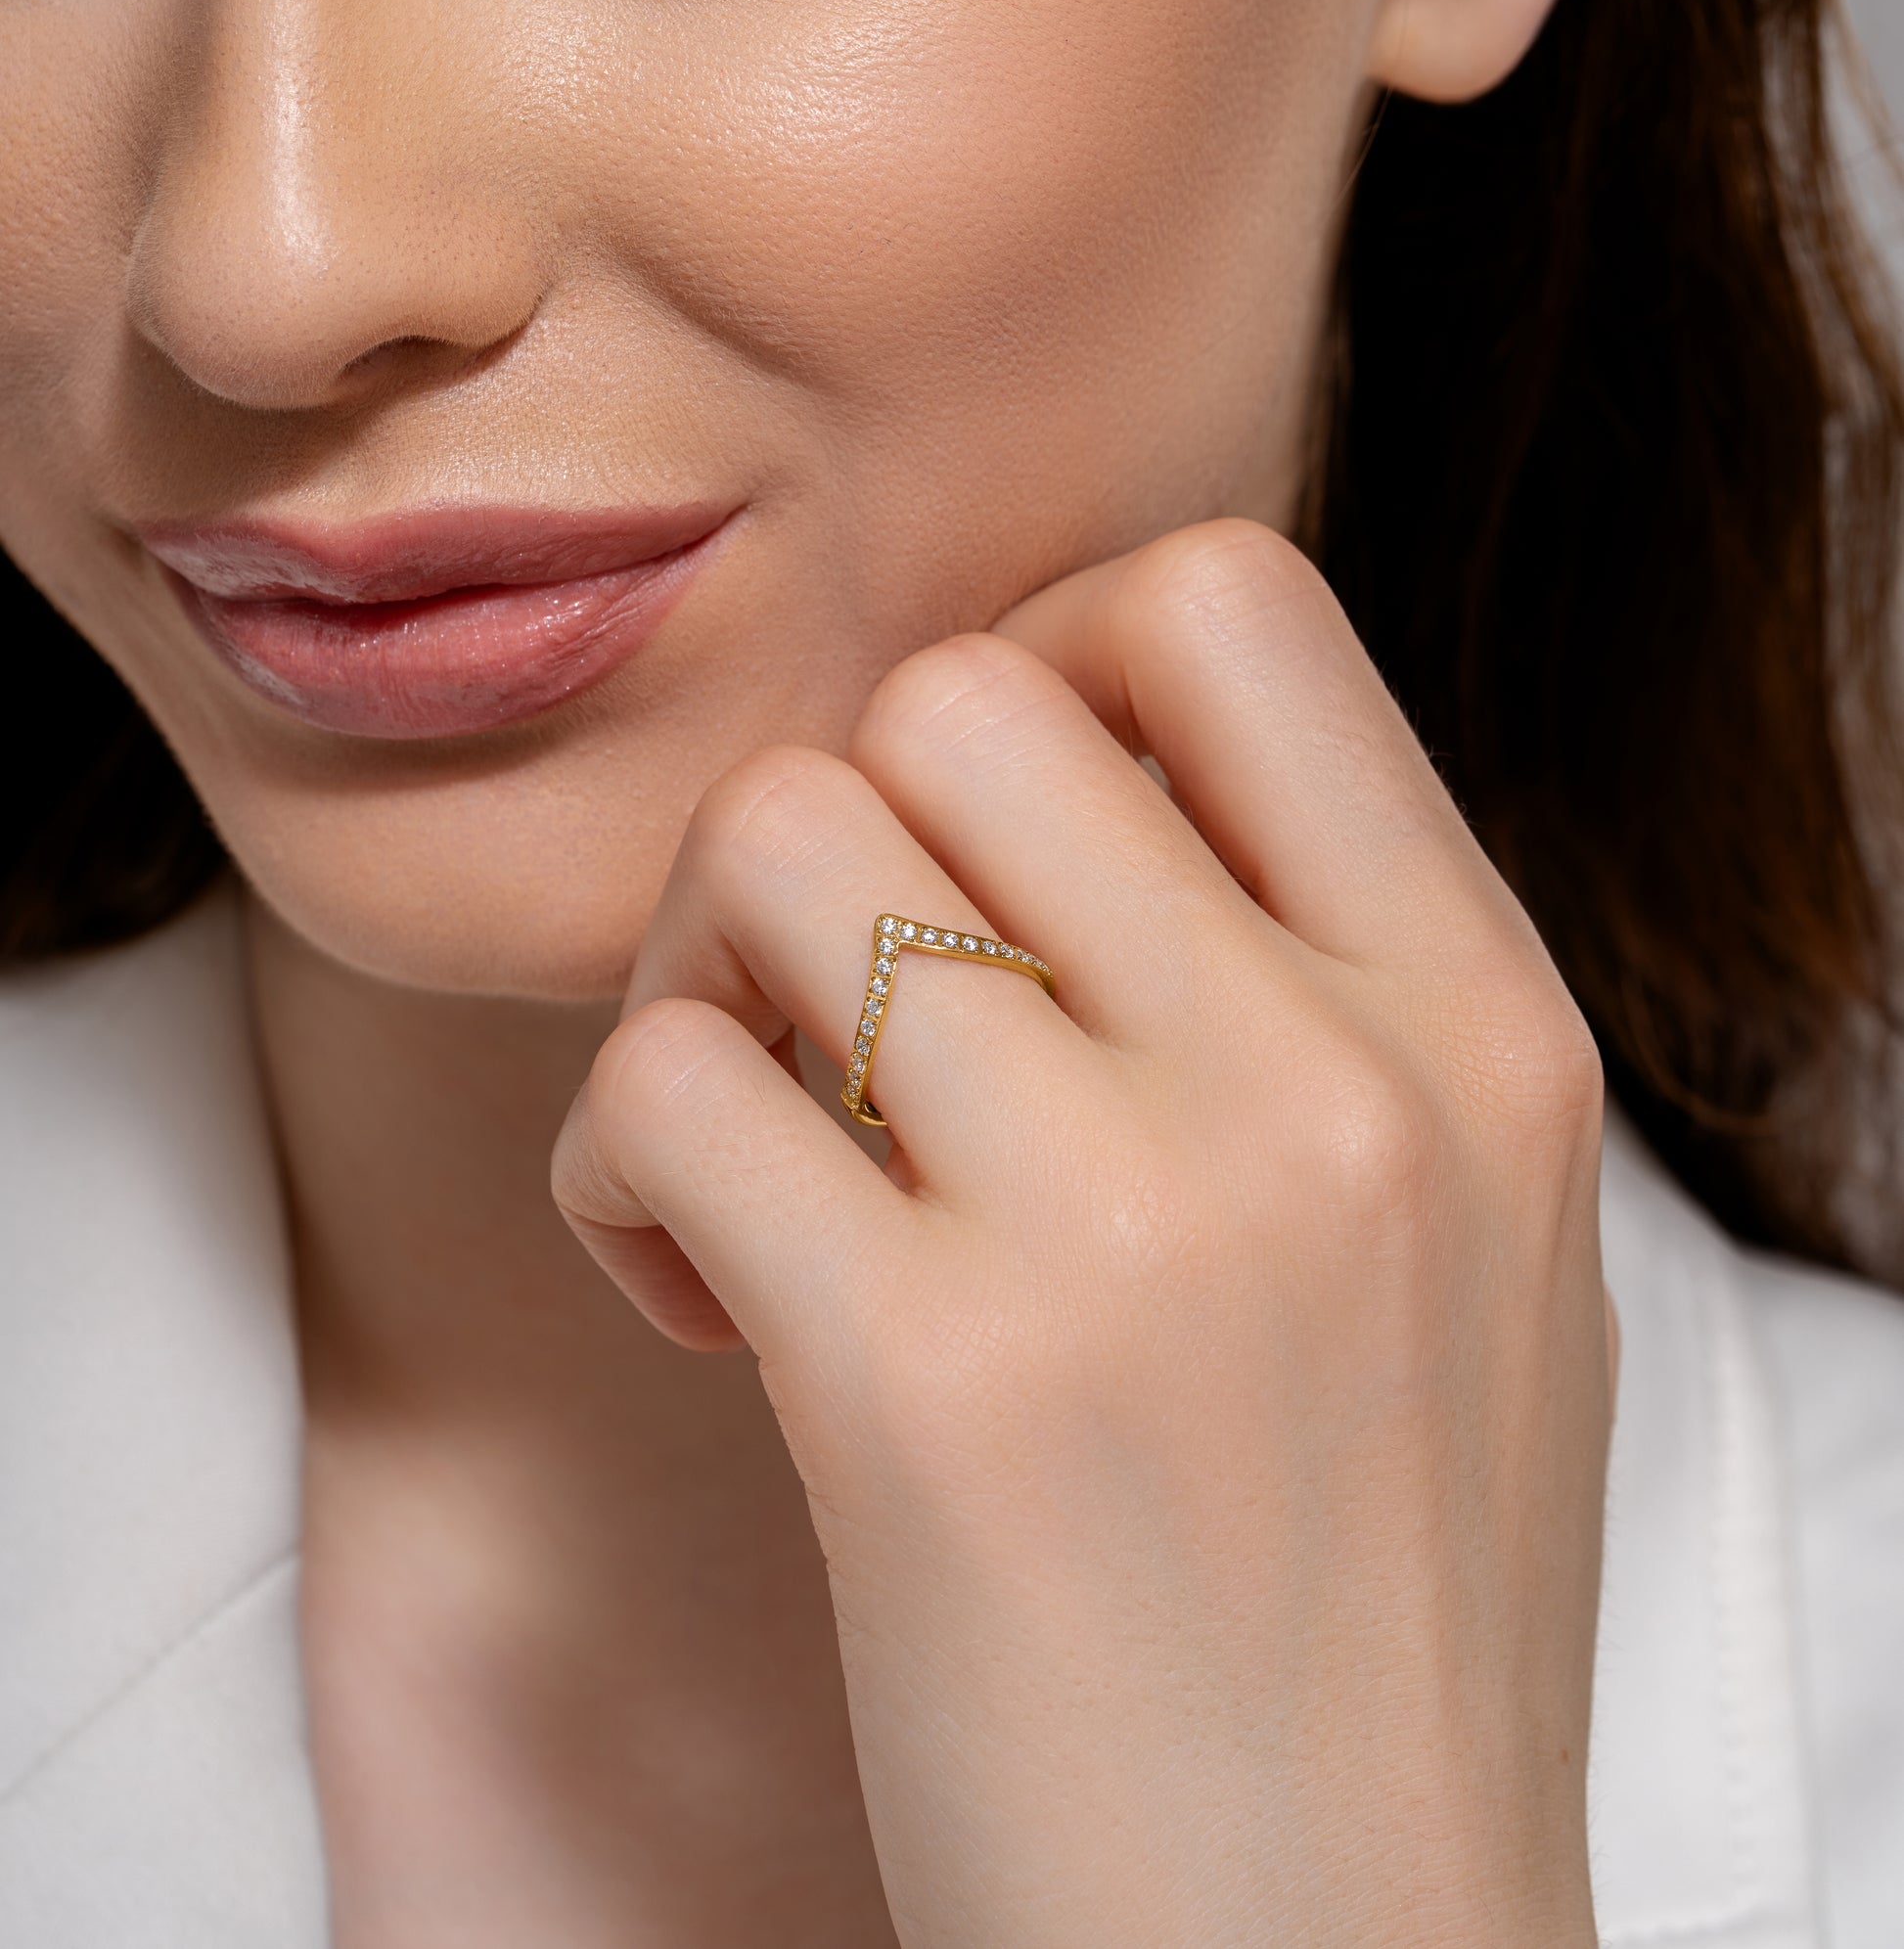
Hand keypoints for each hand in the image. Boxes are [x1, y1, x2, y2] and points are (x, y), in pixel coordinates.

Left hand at [554, 521, 1609, 1948]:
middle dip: (850, 825)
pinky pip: (659, 1086)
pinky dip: (623, 1176)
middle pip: (954, 696)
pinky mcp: (930, 1386)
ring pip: (774, 845)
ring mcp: (1138, 1224)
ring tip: (766, 1152)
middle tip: (843, 1008)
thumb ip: (1315, 976)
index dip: (1056, 655)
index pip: (1228, 597)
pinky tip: (708, 1302)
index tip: (1000, 836)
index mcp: (1480, 1019)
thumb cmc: (1376, 1599)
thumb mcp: (1470, 1233)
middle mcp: (1332, 1081)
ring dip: (705, 980)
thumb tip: (1059, 749)